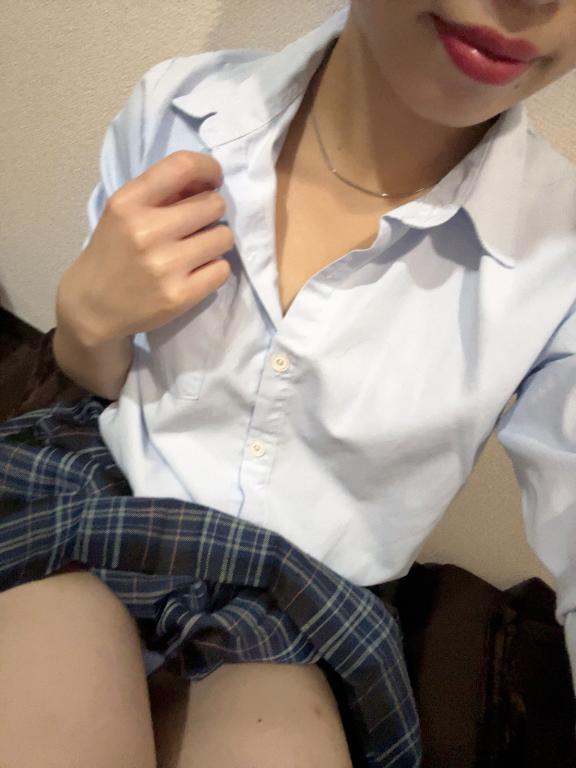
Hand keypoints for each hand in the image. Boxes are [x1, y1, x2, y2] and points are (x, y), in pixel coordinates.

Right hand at [56, 150, 232, 345]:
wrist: (92, 307)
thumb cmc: (113, 253)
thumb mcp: (123, 213)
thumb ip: (161, 193)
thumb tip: (209, 180)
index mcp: (128, 203)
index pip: (183, 166)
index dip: (209, 168)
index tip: (213, 180)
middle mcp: (146, 231)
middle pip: (213, 204)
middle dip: (212, 212)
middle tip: (197, 225)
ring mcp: (164, 266)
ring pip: (224, 237)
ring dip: (216, 241)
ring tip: (197, 249)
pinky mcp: (179, 296)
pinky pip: (222, 269)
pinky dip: (214, 269)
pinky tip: (195, 272)